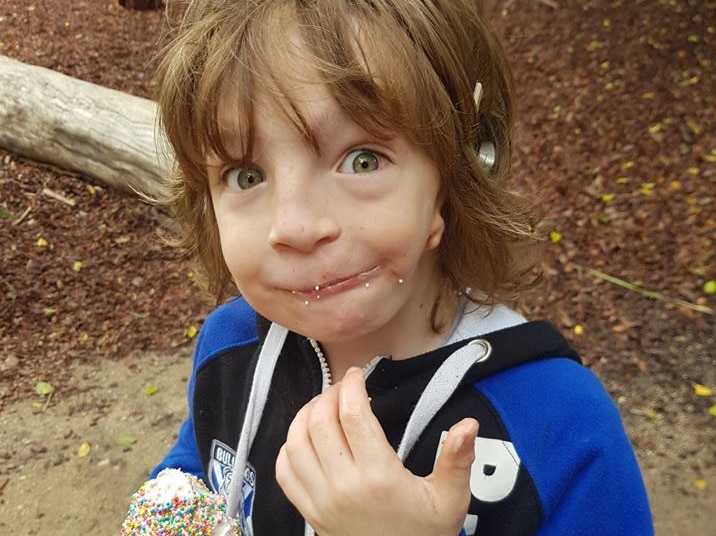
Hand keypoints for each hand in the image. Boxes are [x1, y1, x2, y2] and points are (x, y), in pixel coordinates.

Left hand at [275, 367, 477, 535]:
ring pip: (295, 442)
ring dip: (306, 416)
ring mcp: (321, 500)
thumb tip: (468, 425)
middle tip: (345, 389)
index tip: (358, 374)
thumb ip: (457, 460)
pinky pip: (284, 472)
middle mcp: (343, 486)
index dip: (351, 386)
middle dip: (329, 395)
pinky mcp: (309, 513)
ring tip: (325, 408)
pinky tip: (306, 439)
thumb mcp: (450, 500)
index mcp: (379, 477)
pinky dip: (289, 447)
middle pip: (319, 422)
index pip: (352, 415)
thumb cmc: (424, 535)